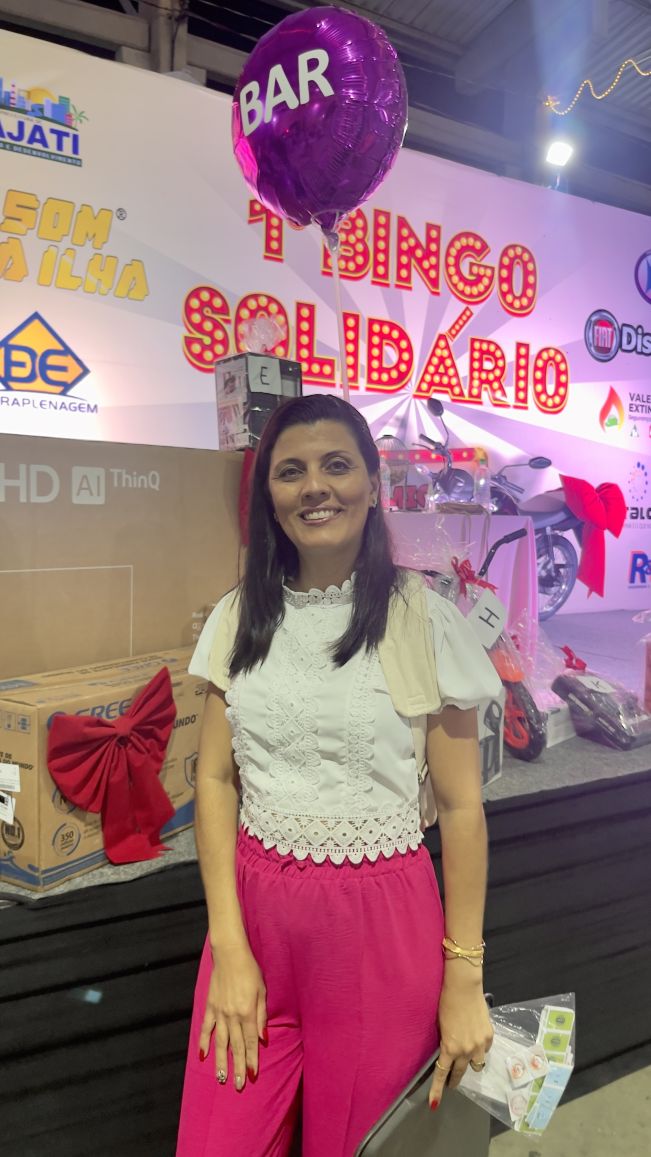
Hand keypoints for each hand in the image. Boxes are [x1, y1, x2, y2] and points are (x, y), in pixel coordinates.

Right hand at [199, 943, 266, 1090]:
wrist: (230, 954)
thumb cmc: (250, 970)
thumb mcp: (262, 991)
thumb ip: (262, 1016)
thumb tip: (262, 1038)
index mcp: (248, 1012)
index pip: (250, 1042)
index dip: (252, 1059)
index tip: (252, 1075)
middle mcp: (233, 1016)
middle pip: (236, 1046)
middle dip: (237, 1067)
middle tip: (237, 1085)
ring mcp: (219, 1012)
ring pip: (220, 1042)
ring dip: (220, 1061)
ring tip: (221, 1078)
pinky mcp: (209, 1007)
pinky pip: (206, 1028)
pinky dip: (204, 1042)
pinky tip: (202, 1056)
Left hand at [429, 973, 492, 1107]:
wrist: (464, 987)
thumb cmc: (446, 1002)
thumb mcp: (441, 1025)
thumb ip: (445, 1042)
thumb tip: (448, 1052)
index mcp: (450, 1047)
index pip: (442, 1073)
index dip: (438, 1089)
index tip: (434, 1103)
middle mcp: (466, 1050)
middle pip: (460, 1072)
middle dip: (455, 1079)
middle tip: (452, 1082)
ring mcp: (480, 1044)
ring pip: (476, 1065)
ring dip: (470, 1062)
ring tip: (466, 1056)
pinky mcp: (489, 1036)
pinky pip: (484, 1050)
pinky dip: (480, 1048)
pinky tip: (475, 1037)